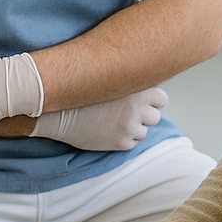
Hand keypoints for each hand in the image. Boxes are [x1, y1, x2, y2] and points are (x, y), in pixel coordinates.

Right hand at [31, 88, 167, 150]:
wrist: (59, 110)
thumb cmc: (81, 90)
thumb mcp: (108, 79)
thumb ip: (129, 81)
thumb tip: (145, 82)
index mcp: (137, 88)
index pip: (162, 99)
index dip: (152, 100)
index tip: (142, 101)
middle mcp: (137, 107)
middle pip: (155, 116)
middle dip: (143, 115)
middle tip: (126, 111)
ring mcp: (129, 126)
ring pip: (143, 131)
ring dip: (133, 127)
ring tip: (114, 120)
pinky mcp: (121, 142)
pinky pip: (132, 142)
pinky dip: (124, 138)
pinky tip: (108, 130)